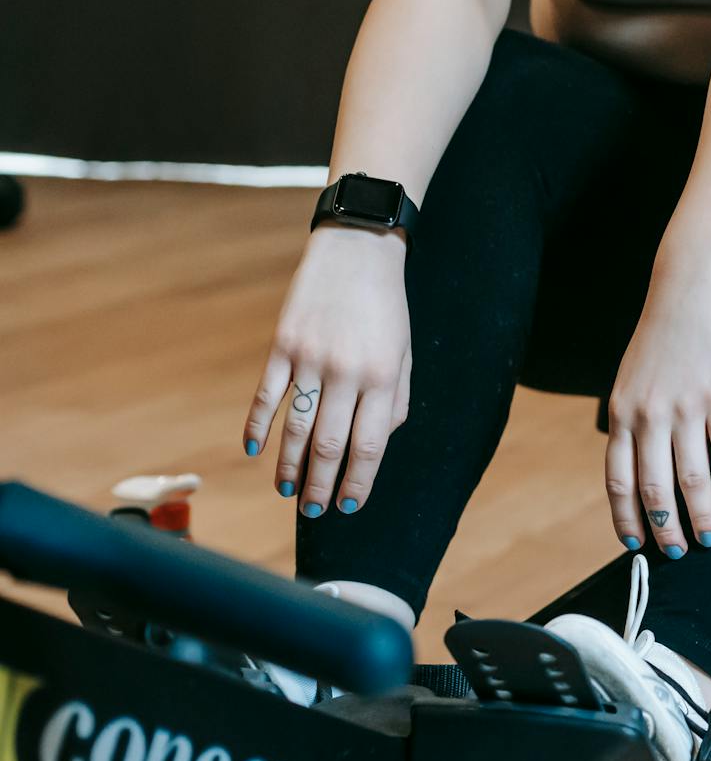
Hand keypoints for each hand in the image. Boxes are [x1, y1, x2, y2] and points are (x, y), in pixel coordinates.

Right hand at [245, 227, 412, 515]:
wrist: (358, 250)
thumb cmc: (386, 308)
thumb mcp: (405, 353)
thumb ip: (395, 401)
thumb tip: (375, 447)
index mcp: (384, 377)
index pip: (369, 445)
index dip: (357, 481)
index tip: (349, 506)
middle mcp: (347, 372)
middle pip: (329, 444)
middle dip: (320, 484)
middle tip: (313, 510)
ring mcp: (311, 357)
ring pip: (295, 427)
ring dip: (288, 465)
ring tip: (286, 491)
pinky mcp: (282, 343)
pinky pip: (267, 395)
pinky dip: (258, 426)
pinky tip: (256, 451)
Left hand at [603, 266, 710, 557]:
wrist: (691, 285)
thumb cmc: (664, 330)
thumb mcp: (633, 376)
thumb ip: (634, 416)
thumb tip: (641, 457)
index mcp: (621, 412)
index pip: (617, 479)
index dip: (626, 516)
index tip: (635, 543)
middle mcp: (648, 416)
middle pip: (653, 488)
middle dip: (665, 527)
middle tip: (678, 552)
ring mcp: (685, 409)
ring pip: (691, 480)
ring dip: (701, 516)